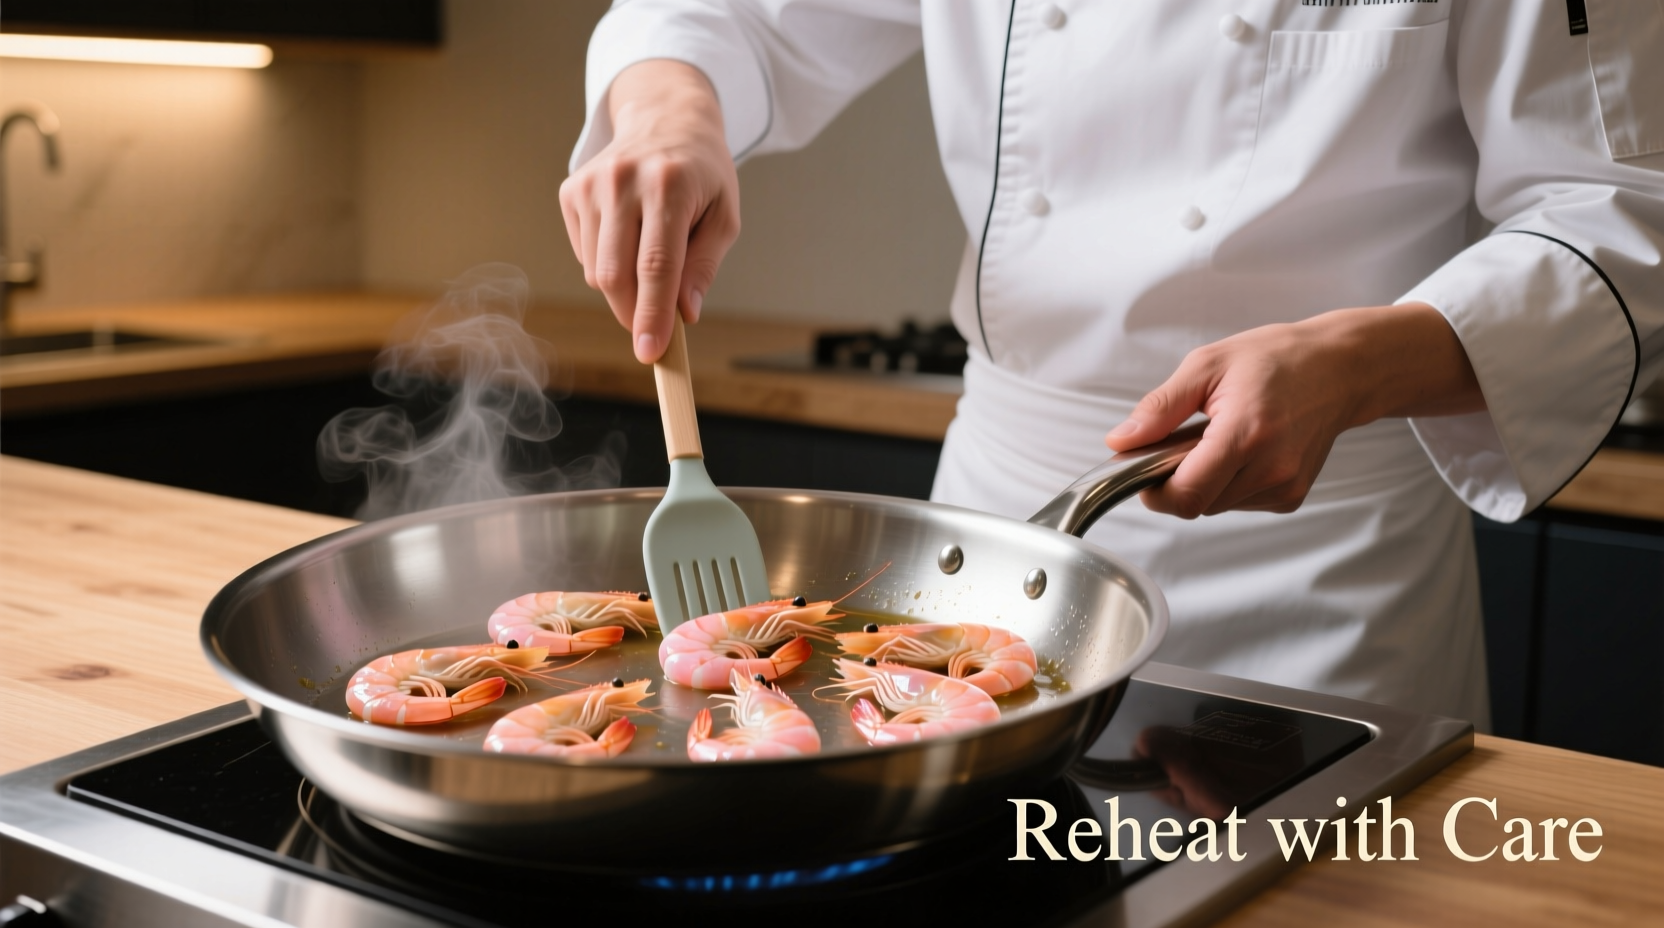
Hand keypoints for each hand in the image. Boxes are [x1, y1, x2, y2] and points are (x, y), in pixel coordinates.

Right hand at [560, 59, 740, 362]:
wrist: (665, 119)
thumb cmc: (702, 174)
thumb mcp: (724, 216)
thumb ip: (704, 266)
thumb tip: (685, 314)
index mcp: (669, 185)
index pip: (656, 265)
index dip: (652, 314)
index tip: (651, 352)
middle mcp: (623, 180)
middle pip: (617, 274)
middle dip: (634, 314)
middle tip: (653, 330)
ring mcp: (591, 184)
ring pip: (597, 271)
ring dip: (624, 290)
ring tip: (650, 264)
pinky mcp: (571, 191)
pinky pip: (585, 255)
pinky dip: (608, 265)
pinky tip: (628, 240)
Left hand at [1104, 303, 1483, 517]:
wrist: (1339, 368)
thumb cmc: (1277, 359)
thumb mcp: (1207, 366)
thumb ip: (1160, 408)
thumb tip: (1121, 441)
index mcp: (1246, 433)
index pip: (1186, 494)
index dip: (1154, 490)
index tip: (1144, 469)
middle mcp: (1271, 468)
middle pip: (1196, 504)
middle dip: (1177, 479)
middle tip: (1184, 440)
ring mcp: (1285, 486)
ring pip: (1216, 506)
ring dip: (1204, 481)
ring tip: (1218, 438)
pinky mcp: (1291, 496)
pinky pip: (1239, 503)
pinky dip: (1228, 483)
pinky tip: (1241, 450)